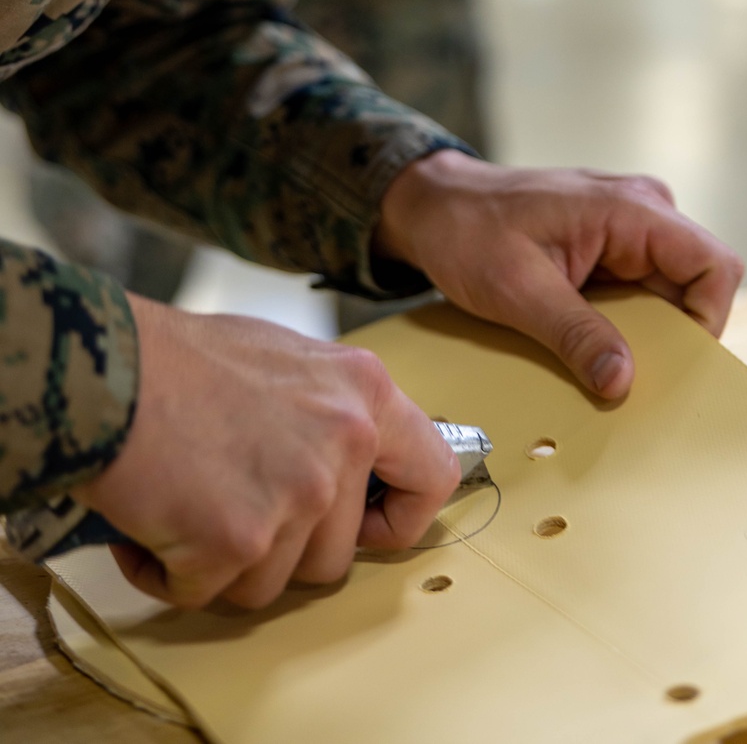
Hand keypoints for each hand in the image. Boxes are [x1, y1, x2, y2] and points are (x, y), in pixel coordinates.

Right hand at [75, 297, 458, 609]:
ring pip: (272, 583)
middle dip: (280, 549)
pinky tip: (151, 524)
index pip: (433, 476)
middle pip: (334, 554)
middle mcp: (345, 442)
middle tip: (230, 506)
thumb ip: (330, 410)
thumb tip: (346, 462)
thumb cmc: (183, 359)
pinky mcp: (241, 539)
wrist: (108, 367)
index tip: (361, 526)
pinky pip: (209, 593)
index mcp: (364, 392)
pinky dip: (172, 573)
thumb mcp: (287, 359)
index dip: (398, 518)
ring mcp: (298, 494)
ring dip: (225, 563)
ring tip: (186, 505)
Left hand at [376, 151, 743, 399]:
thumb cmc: (468, 230)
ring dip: (647, 335)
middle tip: (633, 381)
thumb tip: (623, 382)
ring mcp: (629, 229)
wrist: (433, 206)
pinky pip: (641, 293)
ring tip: (605, 369)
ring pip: (670, 294)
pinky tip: (593, 352)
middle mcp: (643, 211)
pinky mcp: (612, 247)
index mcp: (631, 208)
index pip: (715, 265)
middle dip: (674, 338)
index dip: (708, 319)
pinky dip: (625, 326)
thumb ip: (574, 333)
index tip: (669, 363)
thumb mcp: (517, 289)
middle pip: (696, 286)